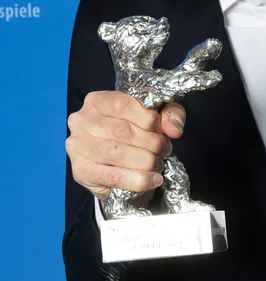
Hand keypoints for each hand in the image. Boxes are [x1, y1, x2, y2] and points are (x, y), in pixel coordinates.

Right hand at [66, 91, 186, 200]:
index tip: (162, 130)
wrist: (119, 168)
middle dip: (150, 142)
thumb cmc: (136, 135)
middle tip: (164, 150)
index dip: (148, 118)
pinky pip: (113, 176)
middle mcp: (81, 120)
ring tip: (158, 165)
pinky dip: (138, 180)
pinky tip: (152, 180)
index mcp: (96, 101)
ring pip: (116, 153)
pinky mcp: (80, 171)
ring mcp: (77, 146)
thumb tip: (173, 128)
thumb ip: (170, 114)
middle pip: (120, 130)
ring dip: (145, 161)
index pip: (122, 104)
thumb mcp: (157, 117)